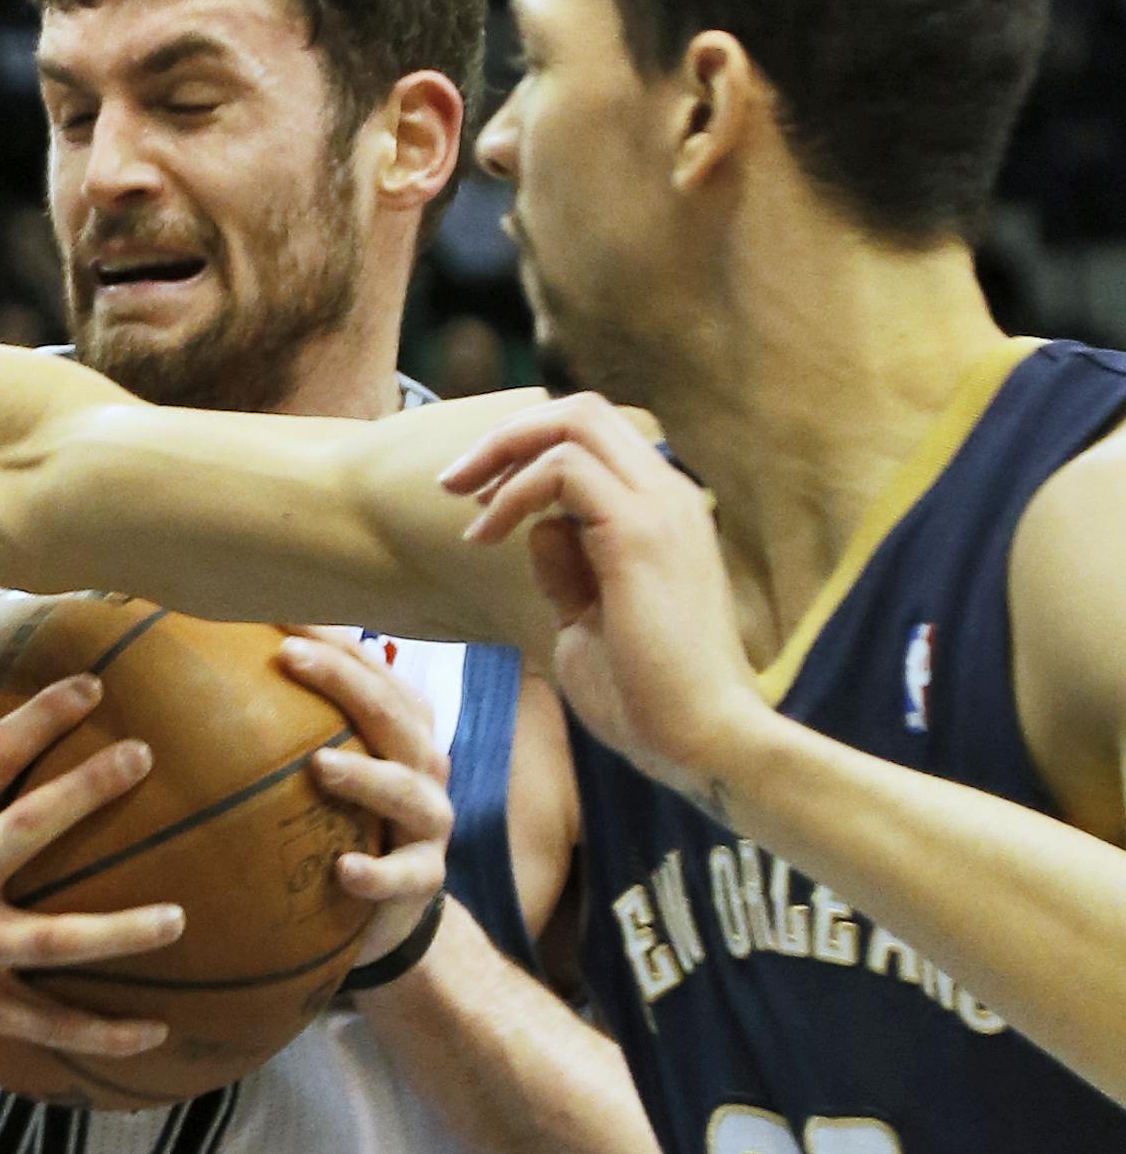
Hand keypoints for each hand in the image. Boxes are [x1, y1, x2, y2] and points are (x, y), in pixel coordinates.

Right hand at [0, 656, 183, 1055]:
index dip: (43, 716)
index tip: (94, 687)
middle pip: (29, 830)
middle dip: (89, 790)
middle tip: (143, 756)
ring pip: (54, 942)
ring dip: (120, 933)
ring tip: (179, 918)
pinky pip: (43, 1024)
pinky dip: (100, 1036)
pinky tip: (156, 1032)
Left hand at [276, 630, 451, 960]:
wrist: (385, 905)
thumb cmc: (339, 817)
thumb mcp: (320, 763)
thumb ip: (283, 719)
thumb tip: (201, 661)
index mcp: (399, 725)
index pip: (371, 668)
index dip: (331, 638)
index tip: (276, 612)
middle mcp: (421, 765)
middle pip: (392, 714)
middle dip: (343, 681)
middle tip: (289, 657)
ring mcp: (428, 822)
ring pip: (406, 790)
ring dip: (365, 775)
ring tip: (320, 764)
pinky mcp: (423, 879)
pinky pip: (404, 877)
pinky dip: (376, 873)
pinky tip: (343, 869)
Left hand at [440, 393, 767, 801]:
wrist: (701, 742)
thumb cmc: (646, 695)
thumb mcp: (589, 619)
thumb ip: (569, 568)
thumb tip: (540, 529)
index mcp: (663, 512)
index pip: (595, 437)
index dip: (528, 451)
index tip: (478, 498)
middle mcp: (669, 495)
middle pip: (582, 411)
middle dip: (507, 434)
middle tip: (452, 483)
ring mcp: (660, 507)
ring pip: (573, 422)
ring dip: (502, 453)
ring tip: (462, 504)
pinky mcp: (639, 533)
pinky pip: (564, 471)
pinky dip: (514, 493)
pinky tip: (485, 536)